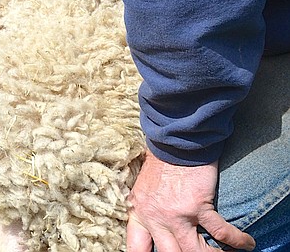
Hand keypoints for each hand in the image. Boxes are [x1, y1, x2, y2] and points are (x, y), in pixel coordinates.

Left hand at [126, 153, 253, 251]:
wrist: (174, 142)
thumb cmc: (161, 163)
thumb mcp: (143, 190)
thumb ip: (148, 210)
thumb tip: (156, 229)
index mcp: (139, 213)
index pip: (137, 247)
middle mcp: (155, 218)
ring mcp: (176, 214)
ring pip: (194, 251)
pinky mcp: (198, 206)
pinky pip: (220, 233)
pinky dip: (237, 240)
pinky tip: (245, 243)